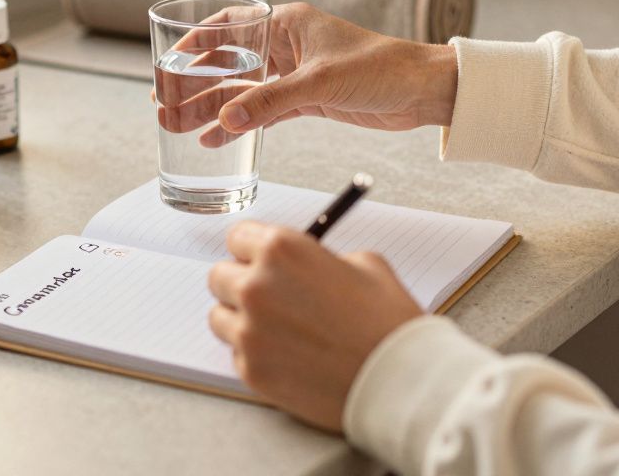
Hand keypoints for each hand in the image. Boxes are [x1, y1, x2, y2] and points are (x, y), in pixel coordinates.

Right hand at [156, 3, 457, 144]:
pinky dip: (240, 124)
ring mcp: (294, 74)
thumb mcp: (321, 83)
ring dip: (212, 109)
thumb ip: (271, 102)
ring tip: (179, 127)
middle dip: (195, 85)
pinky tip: (216, 138)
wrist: (423, 91)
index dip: (195, 44)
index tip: (168, 61)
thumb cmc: (383, 69)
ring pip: (242, 91)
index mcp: (287, 23)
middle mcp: (286, 45)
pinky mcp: (306, 100)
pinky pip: (262, 112)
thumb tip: (226, 120)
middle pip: (228, 64)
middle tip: (164, 105)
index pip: (228, 26)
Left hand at [207, 222, 424, 431]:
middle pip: (219, 276)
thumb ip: (317, 257)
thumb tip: (298, 262)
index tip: (261, 259)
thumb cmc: (387, 320)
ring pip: (220, 317)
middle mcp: (256, 287)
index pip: (237, 237)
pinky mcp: (251, 370)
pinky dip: (256, 353)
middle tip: (270, 295)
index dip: (253, 249)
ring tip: (279, 328)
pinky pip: (237, 353)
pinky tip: (289, 355)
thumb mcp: (363, 264)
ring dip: (242, 319)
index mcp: (282, 250)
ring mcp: (249, 332)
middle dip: (241, 282)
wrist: (399, 380)